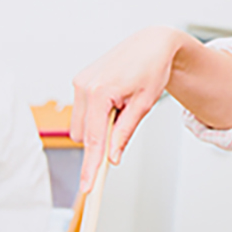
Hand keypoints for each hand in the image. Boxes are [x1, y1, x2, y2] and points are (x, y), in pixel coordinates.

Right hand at [72, 27, 181, 190]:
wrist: (151, 43)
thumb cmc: (152, 68)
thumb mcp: (144, 104)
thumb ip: (124, 132)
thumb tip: (112, 157)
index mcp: (100, 91)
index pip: (94, 139)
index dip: (91, 166)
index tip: (87, 187)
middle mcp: (84, 86)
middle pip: (84, 136)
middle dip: (101, 141)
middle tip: (125, 124)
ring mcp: (79, 82)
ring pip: (81, 126)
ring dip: (98, 127)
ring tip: (122, 106)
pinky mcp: (80, 80)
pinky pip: (82, 111)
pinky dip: (96, 115)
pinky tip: (114, 100)